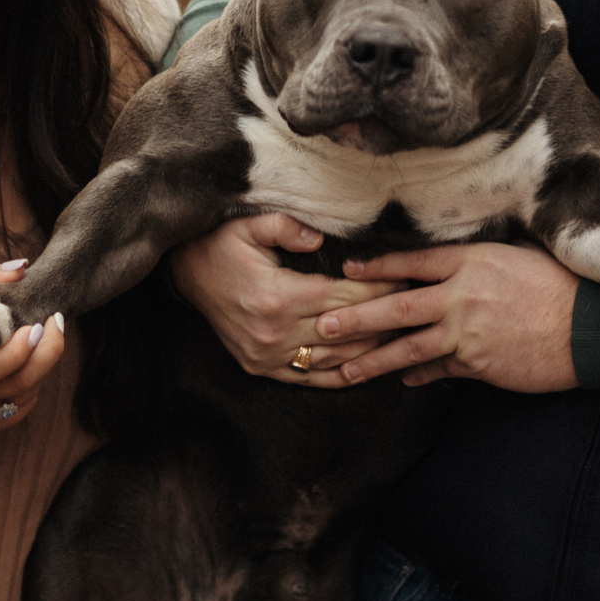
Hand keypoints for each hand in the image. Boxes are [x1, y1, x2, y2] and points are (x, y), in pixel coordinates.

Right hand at [0, 260, 68, 436]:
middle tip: (55, 324)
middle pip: (16, 384)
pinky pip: (20, 410)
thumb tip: (20, 268)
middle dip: (47, 354)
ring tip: (44, 339)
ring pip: (24, 396)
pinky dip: (32, 386)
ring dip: (42, 366)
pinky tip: (30, 365)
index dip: (18, 351)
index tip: (35, 324)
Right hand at [168, 212, 404, 383]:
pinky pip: (309, 377)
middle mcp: (274, 333)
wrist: (185, 274)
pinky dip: (340, 374)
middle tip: (414, 304)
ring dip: (370, 348)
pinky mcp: (261, 367)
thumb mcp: (249, 224)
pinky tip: (365, 367)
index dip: (378, 287)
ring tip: (400, 333)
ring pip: (334, 359)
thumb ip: (287, 227)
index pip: (344, 296)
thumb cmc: (221, 244)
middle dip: (383, 315)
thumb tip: (321, 237)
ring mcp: (267, 356)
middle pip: (346, 329)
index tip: (405, 277)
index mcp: (278, 297)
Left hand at [319, 243, 578, 392]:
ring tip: (343, 369)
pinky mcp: (479, 363)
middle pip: (397, 305)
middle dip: (357, 317)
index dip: (378, 267)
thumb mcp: (516, 258)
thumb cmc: (559, 287)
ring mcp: (468, 332)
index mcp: (472, 261)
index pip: (413, 262)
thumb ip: (477, 266)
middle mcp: (462, 294)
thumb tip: (449, 271)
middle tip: (323, 327)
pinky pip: (439, 369)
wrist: (590, 328)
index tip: (348, 272)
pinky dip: (418, 375)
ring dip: (372, 359)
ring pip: (408, 346)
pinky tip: (401, 380)